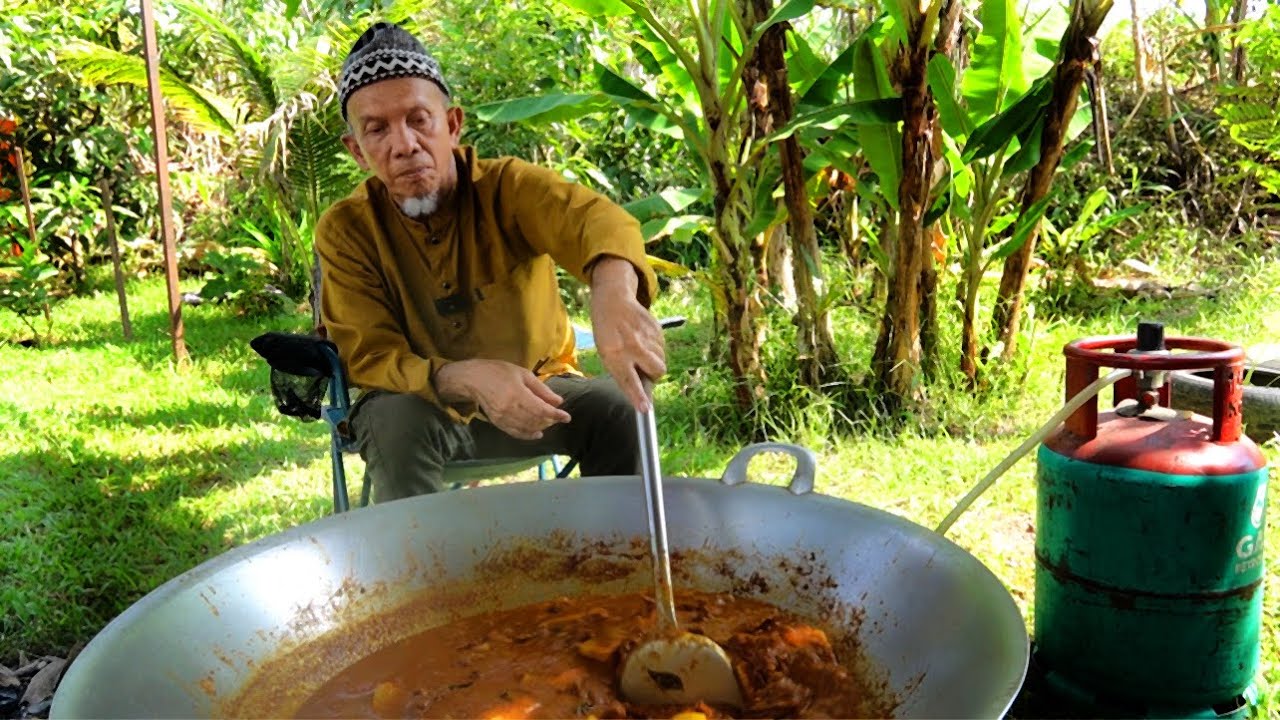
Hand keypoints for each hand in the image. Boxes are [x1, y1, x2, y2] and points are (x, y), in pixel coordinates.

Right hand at [434, 359, 570, 438]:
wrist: (473, 379)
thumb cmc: (499, 372)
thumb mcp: (523, 374)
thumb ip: (541, 389)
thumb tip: (558, 402)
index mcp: (518, 395)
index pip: (542, 410)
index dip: (556, 415)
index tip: (567, 417)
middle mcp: (510, 409)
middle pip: (536, 421)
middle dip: (550, 421)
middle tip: (559, 417)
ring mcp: (503, 418)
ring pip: (527, 428)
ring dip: (541, 427)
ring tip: (549, 423)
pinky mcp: (497, 423)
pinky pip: (515, 433)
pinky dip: (528, 435)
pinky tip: (537, 434)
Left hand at [588, 257, 665, 411]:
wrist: (613, 302)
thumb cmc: (607, 334)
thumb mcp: (607, 354)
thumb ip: (623, 372)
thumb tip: (641, 391)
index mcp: (615, 354)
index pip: (629, 381)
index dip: (638, 396)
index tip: (645, 409)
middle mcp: (632, 346)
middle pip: (657, 371)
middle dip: (655, 374)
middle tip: (643, 368)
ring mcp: (646, 337)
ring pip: (661, 360)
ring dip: (654, 360)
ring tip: (639, 349)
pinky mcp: (656, 329)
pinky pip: (662, 348)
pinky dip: (655, 348)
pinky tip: (643, 339)